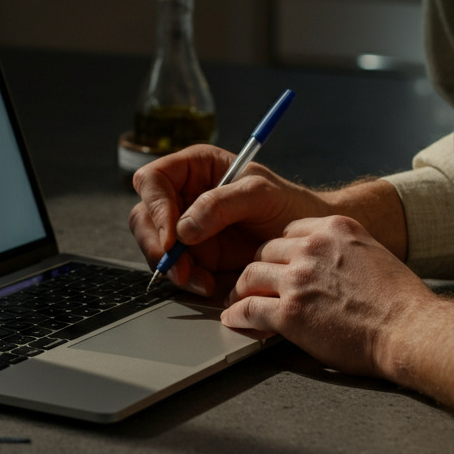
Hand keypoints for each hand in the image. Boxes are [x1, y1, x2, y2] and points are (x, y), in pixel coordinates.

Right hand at [129, 145, 334, 296]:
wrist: (309, 242)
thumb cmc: (290, 205)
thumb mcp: (261, 194)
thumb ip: (221, 203)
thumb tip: (184, 227)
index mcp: (195, 168)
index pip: (153, 180)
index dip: (155, 206)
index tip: (173, 235)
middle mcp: (184, 197)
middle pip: (144, 217)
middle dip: (157, 245)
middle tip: (178, 267)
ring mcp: (188, 229)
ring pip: (155, 248)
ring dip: (172, 268)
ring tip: (200, 280)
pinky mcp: (196, 257)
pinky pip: (176, 270)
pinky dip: (187, 282)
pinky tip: (208, 285)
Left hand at [221, 215, 435, 375]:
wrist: (411, 330)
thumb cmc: (401, 302)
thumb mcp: (373, 254)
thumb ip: (343, 251)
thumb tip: (326, 266)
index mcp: (334, 228)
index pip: (289, 230)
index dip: (279, 250)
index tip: (275, 262)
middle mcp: (313, 247)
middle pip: (265, 250)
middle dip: (259, 267)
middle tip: (252, 282)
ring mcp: (299, 278)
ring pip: (250, 275)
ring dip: (241, 289)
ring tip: (237, 300)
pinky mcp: (290, 312)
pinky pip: (249, 308)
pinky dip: (237, 314)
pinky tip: (233, 319)